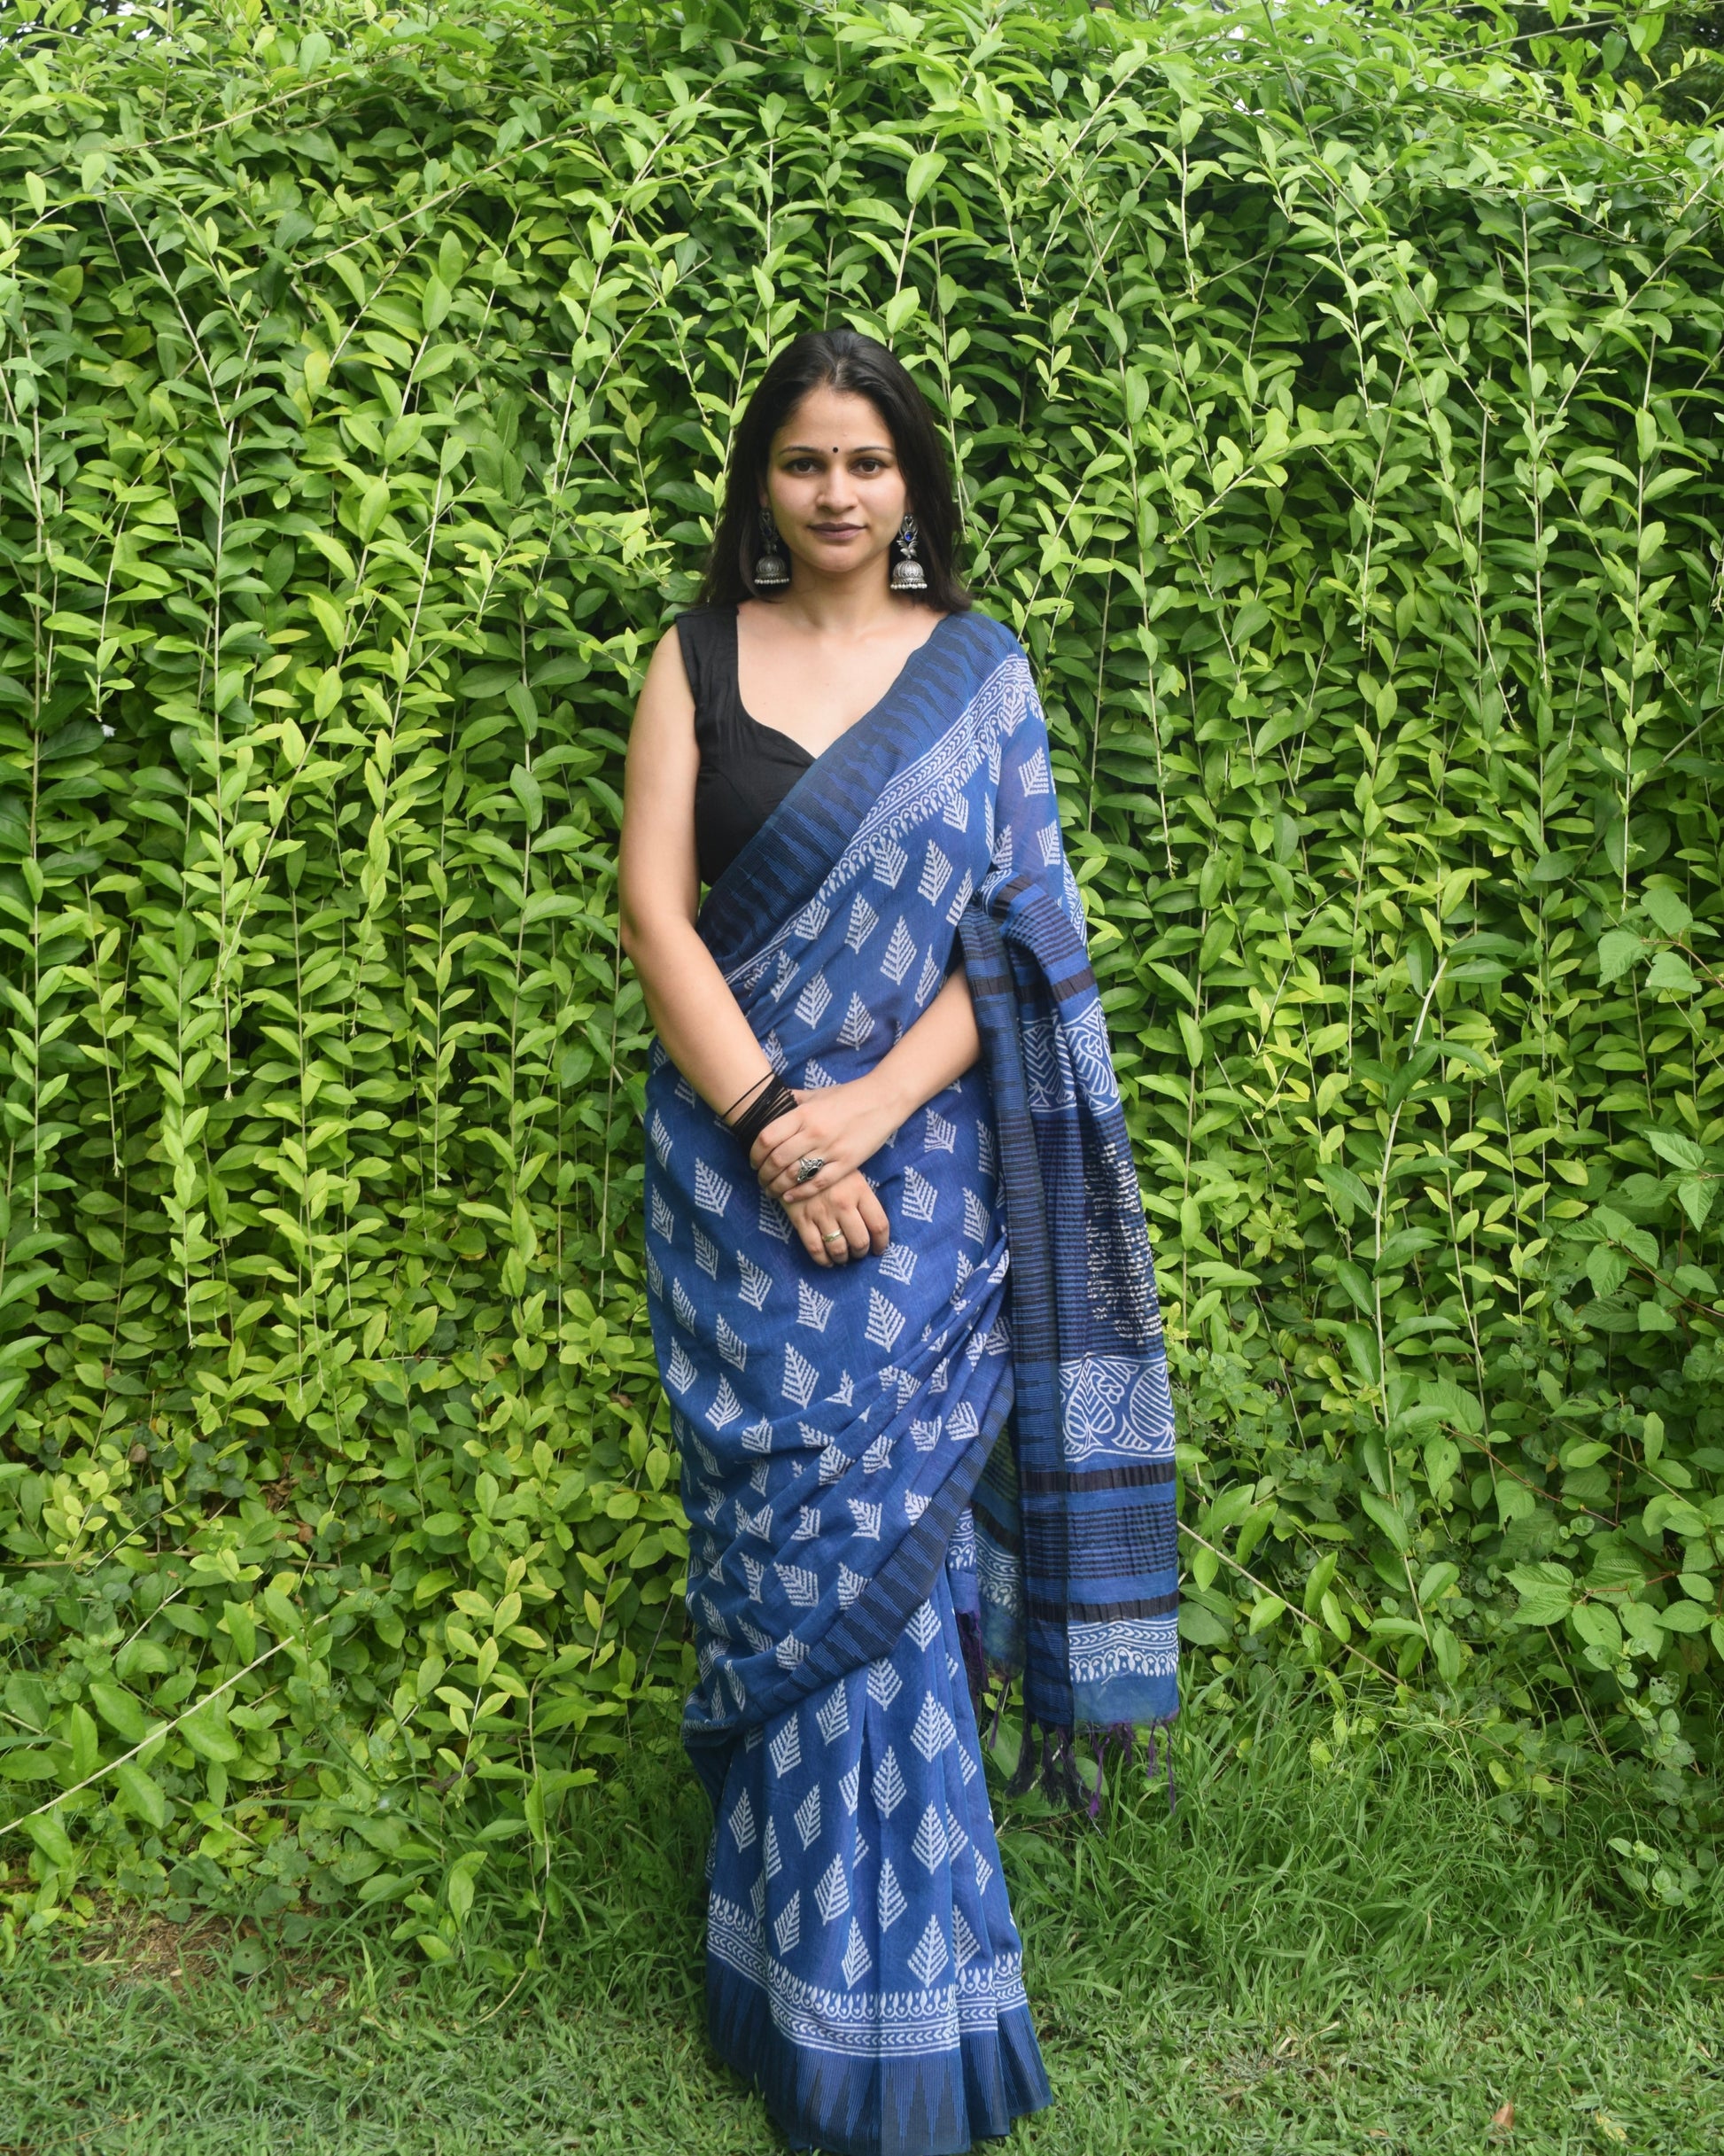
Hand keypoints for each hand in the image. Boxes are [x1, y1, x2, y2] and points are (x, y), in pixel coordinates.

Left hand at [748, 1080, 900, 1205]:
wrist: (882, 1100)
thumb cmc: (847, 1096)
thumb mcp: (816, 1094)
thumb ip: (792, 1101)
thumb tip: (770, 1102)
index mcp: (803, 1114)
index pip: (766, 1138)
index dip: (755, 1153)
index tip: (754, 1161)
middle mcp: (813, 1132)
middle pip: (777, 1160)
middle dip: (764, 1174)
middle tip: (761, 1179)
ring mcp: (831, 1149)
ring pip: (794, 1175)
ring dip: (778, 1186)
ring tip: (773, 1190)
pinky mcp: (847, 1163)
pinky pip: (818, 1183)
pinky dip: (800, 1193)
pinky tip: (790, 1196)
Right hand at [772, 1168, 890, 1268]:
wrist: (792, 1155)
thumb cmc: (826, 1165)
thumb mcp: (851, 1173)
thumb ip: (862, 1197)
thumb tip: (872, 1226)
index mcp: (860, 1190)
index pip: (879, 1225)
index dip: (881, 1243)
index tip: (878, 1249)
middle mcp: (843, 1204)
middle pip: (860, 1241)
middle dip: (861, 1252)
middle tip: (858, 1253)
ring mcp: (821, 1213)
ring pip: (838, 1248)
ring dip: (843, 1258)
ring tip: (844, 1257)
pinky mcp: (801, 1219)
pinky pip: (815, 1248)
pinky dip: (823, 1260)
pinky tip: (827, 1261)